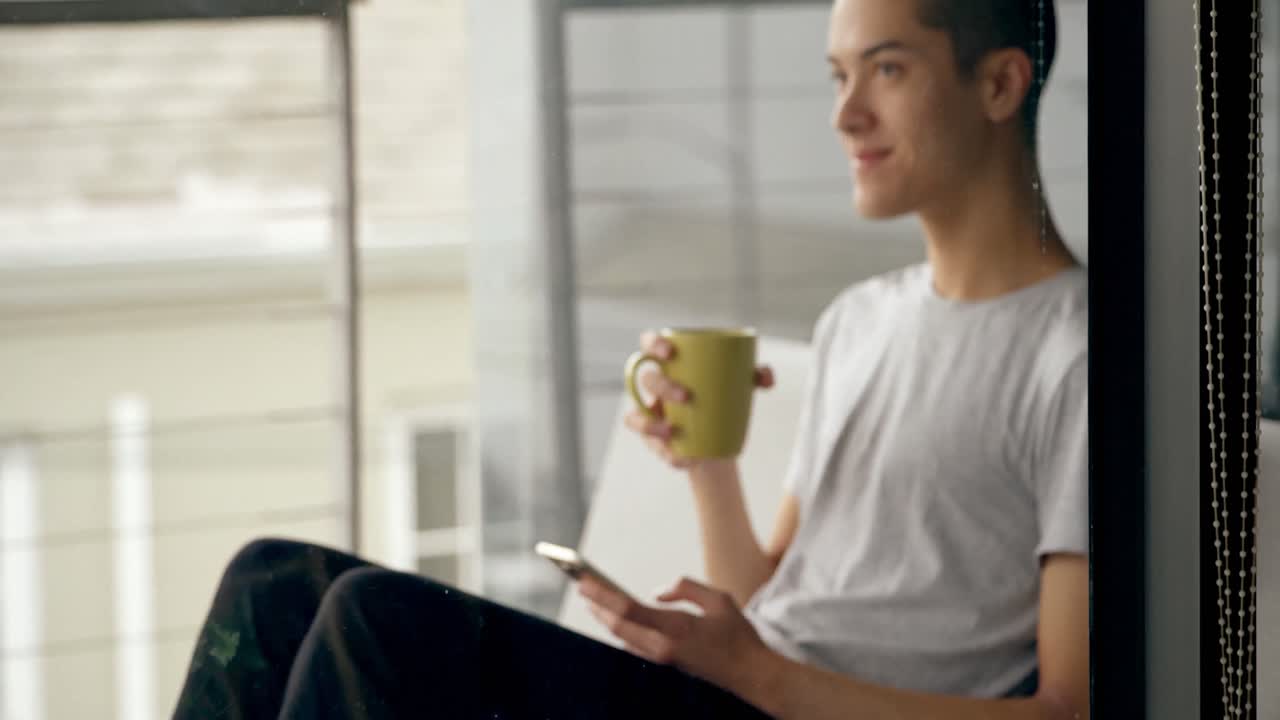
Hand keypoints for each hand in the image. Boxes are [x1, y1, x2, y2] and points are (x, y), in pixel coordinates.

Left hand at [579, 575, 774, 695]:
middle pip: (618, 625)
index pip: (628, 609)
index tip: (583, 582)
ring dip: (605, 617)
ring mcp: (662, 659)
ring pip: (623, 636)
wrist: (750, 676)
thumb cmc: (738, 636)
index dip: (602, 595)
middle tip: (580, 585)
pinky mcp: (665, 664)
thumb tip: (657, 594)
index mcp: (676, 628)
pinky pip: (633, 643)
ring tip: (591, 598)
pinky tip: (613, 617)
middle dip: (596, 605)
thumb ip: (685, 589)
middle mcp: (663, 647)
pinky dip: (620, 628)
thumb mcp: (719, 599)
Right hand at [624, 330, 774, 470]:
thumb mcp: (741, 386)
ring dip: (650, 425)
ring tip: (672, 432)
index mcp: (670, 364)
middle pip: (648, 379)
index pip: (651, 344)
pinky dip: (663, 452)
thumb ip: (755, 376)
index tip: (670, 352)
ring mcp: (650, 414)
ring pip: (637, 416)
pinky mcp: (653, 439)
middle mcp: (655, 387)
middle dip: (663, 386)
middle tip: (687, 397)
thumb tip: (766, 377)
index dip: (654, 344)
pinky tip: (679, 458)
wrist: (719, 438)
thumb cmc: (724, 400)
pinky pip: (649, 446)